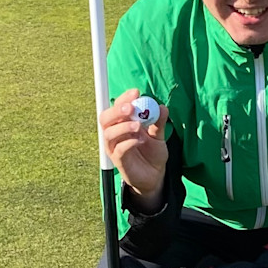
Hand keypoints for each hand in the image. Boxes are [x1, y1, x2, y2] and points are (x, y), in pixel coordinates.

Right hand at [99, 88, 168, 205]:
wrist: (154, 175)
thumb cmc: (152, 152)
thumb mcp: (159, 135)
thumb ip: (159, 122)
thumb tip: (162, 107)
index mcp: (122, 124)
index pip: (116, 107)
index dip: (124, 98)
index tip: (136, 92)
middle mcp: (114, 134)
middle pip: (105, 118)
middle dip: (117, 110)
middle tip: (131, 107)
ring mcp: (114, 147)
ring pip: (108, 133)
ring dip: (123, 127)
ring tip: (139, 126)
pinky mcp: (119, 161)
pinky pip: (118, 149)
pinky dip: (129, 142)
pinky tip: (141, 140)